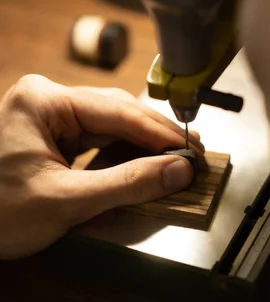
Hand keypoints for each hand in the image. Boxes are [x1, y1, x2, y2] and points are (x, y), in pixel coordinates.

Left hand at [0, 74, 203, 259]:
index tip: (193, 151)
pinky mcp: (51, 134)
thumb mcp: (66, 201)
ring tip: (175, 158)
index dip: (161, 133)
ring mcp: (48, 115)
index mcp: (43, 102)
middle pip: (117, 111)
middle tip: (192, 155)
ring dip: (143, 142)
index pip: (118, 111)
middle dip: (155, 136)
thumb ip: (127, 184)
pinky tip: (144, 161)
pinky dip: (123, 151)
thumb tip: (177, 171)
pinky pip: (97, 136)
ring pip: (110, 123)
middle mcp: (46, 100)